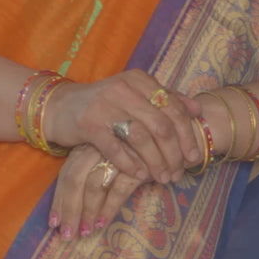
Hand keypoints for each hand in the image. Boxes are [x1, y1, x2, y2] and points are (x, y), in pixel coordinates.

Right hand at [44, 69, 201, 182]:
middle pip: (161, 124)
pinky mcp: (89, 124)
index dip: (186, 134)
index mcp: (139, 79)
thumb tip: (197, 110)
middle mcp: (124, 88)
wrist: (60, 106)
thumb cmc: (104, 103)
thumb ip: (165, 98)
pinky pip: (116, 149)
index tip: (193, 157)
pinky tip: (140, 176)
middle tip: (178, 173)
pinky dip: (131, 165)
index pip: (172, 107)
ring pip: (142, 138)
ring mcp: (106, 105)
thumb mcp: (135, 94)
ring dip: (156, 163)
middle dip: (174, 153)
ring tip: (163, 178)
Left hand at [49, 143, 147, 240]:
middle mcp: (98, 148)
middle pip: (75, 179)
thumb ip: (90, 177)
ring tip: (85, 233)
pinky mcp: (135, 164)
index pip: (67, 174)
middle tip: (66, 234)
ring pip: (94, 185)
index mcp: (86, 147)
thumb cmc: (130, 154)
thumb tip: (71, 209)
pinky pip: (117, 189)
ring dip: (88, 212)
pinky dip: (108, 208)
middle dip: (69, 209)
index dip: (59, 200)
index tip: (53, 223)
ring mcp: (116, 155)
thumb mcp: (105, 161)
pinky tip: (102, 223)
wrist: (163, 138)